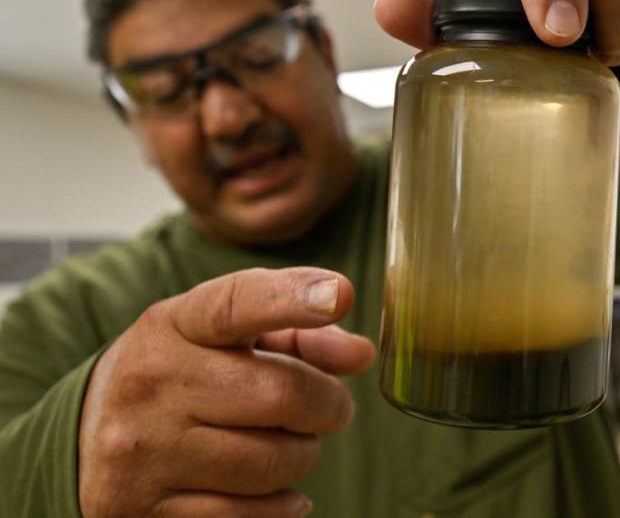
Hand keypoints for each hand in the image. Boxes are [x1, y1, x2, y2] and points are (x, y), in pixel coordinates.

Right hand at [78, 268, 375, 517]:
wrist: (86, 435)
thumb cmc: (181, 373)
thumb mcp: (225, 337)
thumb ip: (299, 335)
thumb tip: (361, 355)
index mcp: (174, 325)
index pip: (236, 305)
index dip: (292, 298)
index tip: (338, 295)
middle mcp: (151, 383)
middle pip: (280, 395)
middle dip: (328, 404)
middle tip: (333, 407)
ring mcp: (143, 451)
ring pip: (271, 462)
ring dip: (304, 454)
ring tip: (293, 442)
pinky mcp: (141, 511)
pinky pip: (246, 516)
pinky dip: (281, 505)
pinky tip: (279, 489)